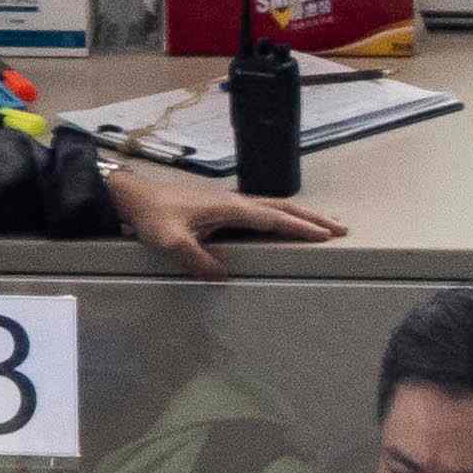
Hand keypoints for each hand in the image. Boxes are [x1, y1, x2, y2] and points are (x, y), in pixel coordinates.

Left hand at [103, 163, 340, 273]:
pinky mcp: (220, 205)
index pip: (273, 218)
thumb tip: (224, 277)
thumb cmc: (152, 216)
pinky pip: (261, 209)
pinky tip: (281, 222)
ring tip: (322, 224)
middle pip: (282, 207)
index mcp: (229, 208)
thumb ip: (198, 260)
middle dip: (312, 218)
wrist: (132, 195)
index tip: (326, 235)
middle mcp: (234, 201)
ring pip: (273, 206)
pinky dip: (281, 215)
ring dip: (300, 215)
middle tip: (340, 227)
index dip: (300, 227)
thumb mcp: (171, 243)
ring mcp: (227, 201)